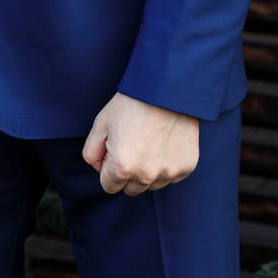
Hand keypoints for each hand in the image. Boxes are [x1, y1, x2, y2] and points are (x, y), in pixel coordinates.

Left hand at [81, 92, 199, 195]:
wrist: (166, 88)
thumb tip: (99, 168)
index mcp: (122, 168)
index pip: (109, 186)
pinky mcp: (186, 167)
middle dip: (127, 172)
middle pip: (130, 189)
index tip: (115, 149)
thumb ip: (91, 152)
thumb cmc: (132, 104)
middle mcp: (146, 176)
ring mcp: (168, 173)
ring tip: (149, 142)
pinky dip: (166, 165)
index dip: (108, 167)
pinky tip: (164, 143)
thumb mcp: (101, 123)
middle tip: (132, 144)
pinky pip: (171, 176)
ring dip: (147, 171)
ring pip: (151, 185)